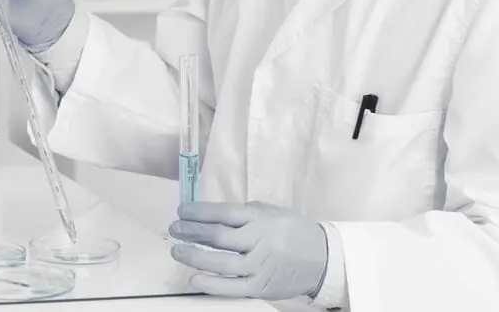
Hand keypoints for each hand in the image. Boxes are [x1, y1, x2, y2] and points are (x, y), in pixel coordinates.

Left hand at [168, 201, 328, 301]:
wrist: (323, 259)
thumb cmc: (293, 232)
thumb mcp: (272, 212)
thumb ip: (245, 213)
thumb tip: (211, 214)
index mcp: (261, 219)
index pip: (224, 213)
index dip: (199, 212)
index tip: (182, 210)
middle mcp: (260, 240)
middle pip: (219, 236)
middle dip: (192, 232)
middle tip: (175, 229)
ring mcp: (261, 265)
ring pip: (222, 263)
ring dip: (195, 256)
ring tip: (177, 250)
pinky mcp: (262, 286)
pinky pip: (233, 287)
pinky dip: (212, 284)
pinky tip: (195, 278)